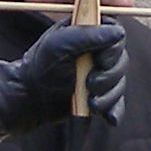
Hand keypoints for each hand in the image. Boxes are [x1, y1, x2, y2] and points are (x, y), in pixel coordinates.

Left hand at [0, 21, 128, 135]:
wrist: (29, 98)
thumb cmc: (40, 66)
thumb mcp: (60, 44)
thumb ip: (88, 35)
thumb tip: (119, 33)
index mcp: (89, 34)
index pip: (117, 36)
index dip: (113, 50)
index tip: (99, 60)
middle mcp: (97, 53)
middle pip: (121, 62)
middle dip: (109, 76)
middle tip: (89, 84)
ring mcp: (98, 76)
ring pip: (119, 85)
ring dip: (108, 96)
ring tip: (91, 103)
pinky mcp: (97, 97)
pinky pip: (116, 104)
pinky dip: (114, 111)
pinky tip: (108, 118)